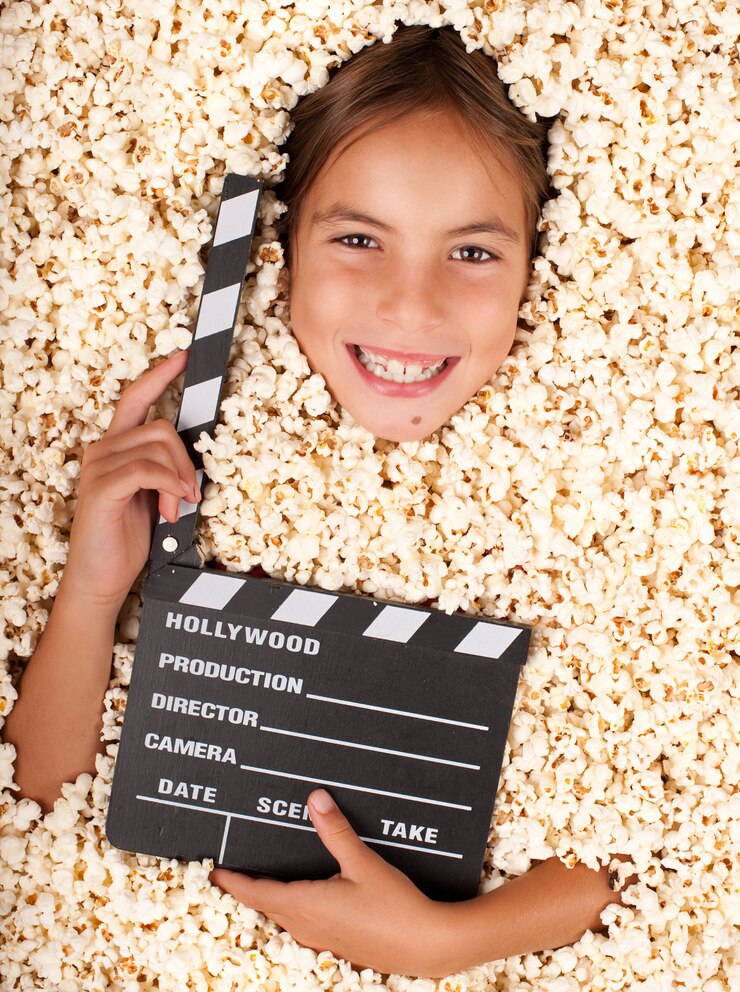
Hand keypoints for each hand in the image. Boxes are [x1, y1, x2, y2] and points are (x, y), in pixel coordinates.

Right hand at [61, 349, 200, 613]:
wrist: (102, 578)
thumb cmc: (128, 538)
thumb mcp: (156, 497)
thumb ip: (167, 471)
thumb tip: (192, 460)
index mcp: (116, 447)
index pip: (136, 399)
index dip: (159, 375)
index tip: (183, 357)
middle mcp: (103, 449)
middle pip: (160, 426)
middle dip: (185, 458)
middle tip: (189, 495)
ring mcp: (98, 466)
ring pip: (157, 446)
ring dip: (178, 479)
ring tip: (176, 508)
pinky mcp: (101, 487)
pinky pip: (145, 469)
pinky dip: (168, 484)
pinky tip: (172, 506)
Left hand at [209, 789, 455, 977]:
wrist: (427, 945)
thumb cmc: (395, 907)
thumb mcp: (363, 862)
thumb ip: (336, 830)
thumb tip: (315, 799)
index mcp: (307, 905)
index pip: (257, 892)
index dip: (234, 881)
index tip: (215, 872)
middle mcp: (309, 926)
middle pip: (267, 905)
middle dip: (248, 889)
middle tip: (232, 872)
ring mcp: (323, 938)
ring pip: (284, 917)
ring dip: (269, 900)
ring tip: (261, 881)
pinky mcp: (338, 944)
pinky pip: (302, 925)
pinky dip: (291, 908)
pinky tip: (303, 899)